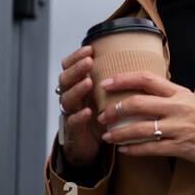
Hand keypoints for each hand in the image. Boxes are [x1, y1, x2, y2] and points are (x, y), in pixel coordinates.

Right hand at [56, 45, 103, 167]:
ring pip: (67, 99)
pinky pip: (73, 121)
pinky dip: (79, 116)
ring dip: (77, 89)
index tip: (89, 49)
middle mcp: (71, 98)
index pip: (69, 67)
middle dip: (76, 69)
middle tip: (89, 62)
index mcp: (77, 87)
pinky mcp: (73, 131)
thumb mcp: (104, 97)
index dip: (76, 57)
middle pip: (65, 80)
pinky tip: (87, 112)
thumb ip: (109, 82)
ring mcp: (70, 114)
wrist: (90, 146)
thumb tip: (129, 61)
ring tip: (88, 82)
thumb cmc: (99, 118)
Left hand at [96, 71, 194, 169]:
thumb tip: (146, 94)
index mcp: (179, 93)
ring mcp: (179, 128)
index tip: (105, 83)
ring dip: (119, 133)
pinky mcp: (181, 147)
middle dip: (114, 109)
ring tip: (107, 136)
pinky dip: (134, 150)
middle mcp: (178, 107)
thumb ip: (171, 97)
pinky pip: (151, 148)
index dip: (122, 79)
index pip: (146, 79)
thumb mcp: (193, 101)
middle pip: (137, 103)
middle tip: (102, 115)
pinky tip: (124, 150)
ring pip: (140, 128)